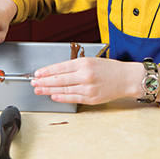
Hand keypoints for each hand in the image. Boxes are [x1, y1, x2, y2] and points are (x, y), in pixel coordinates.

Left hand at [31, 57, 146, 104]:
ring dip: (49, 90)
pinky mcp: (91, 98)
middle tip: (34, 82)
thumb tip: (58, 72)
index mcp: (85, 63)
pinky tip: (53, 96)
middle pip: (59, 79)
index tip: (37, 73)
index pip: (60, 67)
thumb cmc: (110, 68)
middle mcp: (85, 75)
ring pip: (64, 89)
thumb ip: (76, 66)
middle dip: (44, 81)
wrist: (126, 78)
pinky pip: (73, 98)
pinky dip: (61, 97)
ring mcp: (88, 88)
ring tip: (39, 90)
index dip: (47, 71)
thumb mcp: (92, 61)